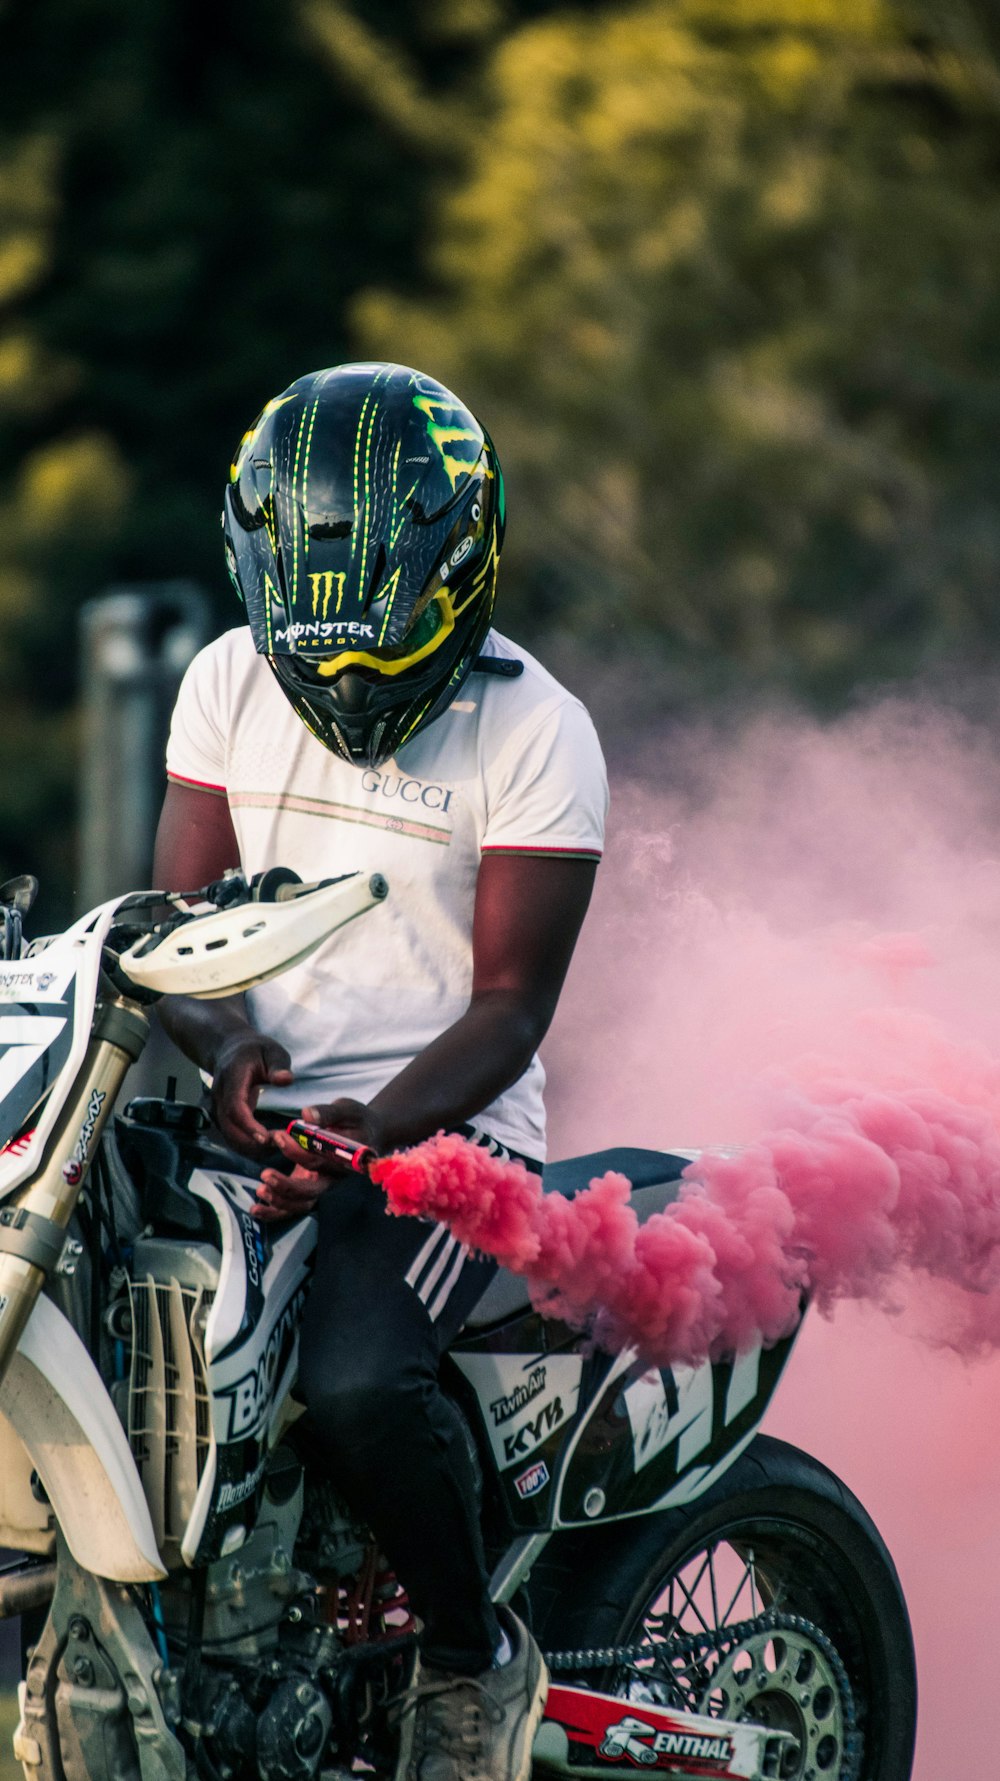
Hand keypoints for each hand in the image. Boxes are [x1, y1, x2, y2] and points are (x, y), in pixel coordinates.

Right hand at [210, 1032, 292, 1155]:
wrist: (230, 1049)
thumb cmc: (255, 1051)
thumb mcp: (272, 1050)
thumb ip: (278, 1065)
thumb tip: (285, 1079)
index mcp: (232, 1077)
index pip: (235, 1107)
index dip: (248, 1125)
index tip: (266, 1137)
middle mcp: (220, 1094)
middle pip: (229, 1126)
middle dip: (251, 1142)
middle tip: (278, 1145)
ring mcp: (217, 1106)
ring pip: (228, 1134)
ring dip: (249, 1146)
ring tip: (276, 1145)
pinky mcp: (221, 1115)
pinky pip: (230, 1134)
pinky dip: (246, 1144)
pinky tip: (265, 1144)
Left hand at [254, 1099, 385, 1222]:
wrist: (368, 1133)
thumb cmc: (357, 1119)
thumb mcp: (347, 1109)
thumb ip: (327, 1112)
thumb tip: (306, 1115)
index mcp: (343, 1160)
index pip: (319, 1161)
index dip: (297, 1152)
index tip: (278, 1136)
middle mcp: (333, 1177)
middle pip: (310, 1191)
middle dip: (286, 1186)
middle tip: (265, 1174)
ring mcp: (322, 1185)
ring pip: (301, 1204)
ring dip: (279, 1202)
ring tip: (260, 1190)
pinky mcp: (310, 1186)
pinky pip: (294, 1206)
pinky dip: (275, 1211)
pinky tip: (256, 1209)